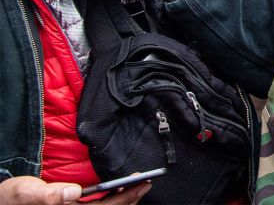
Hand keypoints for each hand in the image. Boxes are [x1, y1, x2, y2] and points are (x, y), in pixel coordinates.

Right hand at [0, 175, 148, 203]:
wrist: (3, 203)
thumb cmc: (11, 199)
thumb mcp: (25, 192)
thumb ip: (48, 194)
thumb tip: (72, 192)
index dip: (125, 198)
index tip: (141, 184)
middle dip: (130, 200)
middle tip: (146, 183)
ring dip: (123, 201)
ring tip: (136, 187)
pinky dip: (112, 201)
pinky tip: (117, 191)